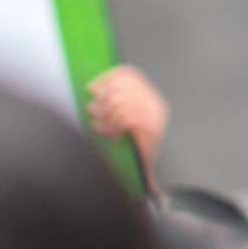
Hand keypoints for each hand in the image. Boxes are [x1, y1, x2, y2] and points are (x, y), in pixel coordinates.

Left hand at [85, 63, 168, 183]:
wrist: (141, 175)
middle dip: (102, 99)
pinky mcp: (151, 129)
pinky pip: (125, 118)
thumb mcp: (120, 121)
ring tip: (101, 126)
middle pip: (121, 86)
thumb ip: (111, 103)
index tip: (92, 88)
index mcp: (150, 98)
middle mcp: (155, 104)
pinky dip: (114, 126)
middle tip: (93, 111)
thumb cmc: (129, 149)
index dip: (107, 78)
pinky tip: (112, 135)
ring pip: (121, 101)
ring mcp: (155, 116)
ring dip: (106, 114)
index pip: (128, 74)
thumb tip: (93, 89)